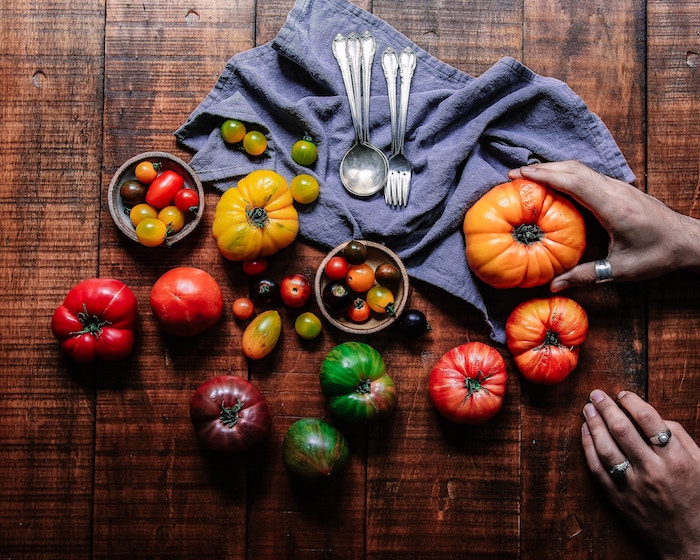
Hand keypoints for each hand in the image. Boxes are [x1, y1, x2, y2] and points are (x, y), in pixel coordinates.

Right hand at [507, 160, 699, 291]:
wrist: (688, 241)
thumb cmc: (657, 255)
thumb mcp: (620, 269)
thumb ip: (586, 275)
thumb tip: (554, 286)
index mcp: (612, 206)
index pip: (573, 181)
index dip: (544, 175)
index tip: (518, 176)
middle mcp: (614, 190)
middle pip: (573, 169)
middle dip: (541, 168)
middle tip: (513, 175)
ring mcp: (617, 186)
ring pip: (580, 169)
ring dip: (553, 169)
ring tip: (527, 177)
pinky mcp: (619, 189)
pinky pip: (587, 176)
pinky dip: (565, 175)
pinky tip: (554, 184)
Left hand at [581, 389, 699, 558]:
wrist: (692, 541)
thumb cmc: (698, 498)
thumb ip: (681, 437)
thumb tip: (654, 417)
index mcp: (676, 459)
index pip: (648, 420)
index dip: (632, 402)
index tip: (622, 395)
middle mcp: (653, 470)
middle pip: (622, 430)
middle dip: (606, 407)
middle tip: (596, 394)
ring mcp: (633, 486)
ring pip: (606, 448)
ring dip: (593, 425)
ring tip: (587, 409)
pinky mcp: (618, 499)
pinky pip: (598, 469)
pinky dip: (588, 448)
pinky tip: (585, 433)